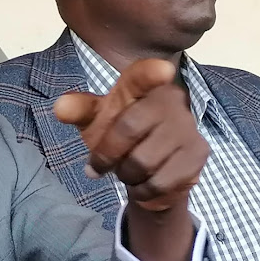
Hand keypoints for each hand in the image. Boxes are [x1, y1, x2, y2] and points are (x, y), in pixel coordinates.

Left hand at [55, 59, 208, 260]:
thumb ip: (79, 111)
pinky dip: (144, 190)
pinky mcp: (198, 154)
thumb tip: (61, 107)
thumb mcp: (94, 120)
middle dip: (105, 155)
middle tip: (98, 165)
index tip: (162, 69)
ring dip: (126, 175)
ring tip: (126, 170)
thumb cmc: (117, 133)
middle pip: (128, 129)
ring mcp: (187, 126)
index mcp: (139, 85)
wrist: (150, 165)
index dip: (151, 73)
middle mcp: (169, 99)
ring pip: (143, 162)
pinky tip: (144, 183)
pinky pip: (161, 182)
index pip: (143, 75)